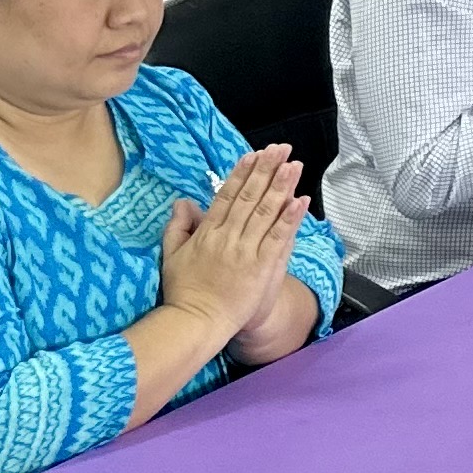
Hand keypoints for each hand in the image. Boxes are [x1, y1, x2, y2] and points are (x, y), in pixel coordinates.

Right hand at [160, 146, 307, 344]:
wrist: (196, 322)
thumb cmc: (184, 292)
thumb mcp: (171, 256)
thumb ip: (177, 228)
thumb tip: (182, 202)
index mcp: (207, 233)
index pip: (227, 196)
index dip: (242, 174)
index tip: (254, 155)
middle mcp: (227, 237)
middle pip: (249, 197)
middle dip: (265, 171)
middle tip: (280, 149)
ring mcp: (245, 251)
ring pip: (265, 212)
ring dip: (280, 186)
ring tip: (293, 164)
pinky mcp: (260, 266)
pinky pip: (278, 238)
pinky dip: (289, 218)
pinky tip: (300, 200)